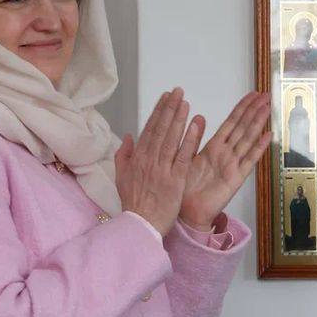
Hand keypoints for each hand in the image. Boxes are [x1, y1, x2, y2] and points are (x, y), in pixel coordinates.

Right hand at [115, 88, 203, 235]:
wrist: (140, 225)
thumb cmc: (133, 203)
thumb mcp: (122, 177)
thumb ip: (123, 155)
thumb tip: (128, 136)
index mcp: (137, 158)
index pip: (149, 128)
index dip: (158, 111)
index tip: (166, 97)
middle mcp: (149, 160)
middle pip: (160, 129)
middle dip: (169, 108)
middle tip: (178, 91)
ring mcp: (162, 169)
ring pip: (171, 138)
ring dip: (179, 118)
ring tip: (185, 102)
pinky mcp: (174, 180)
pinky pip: (182, 156)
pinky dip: (189, 140)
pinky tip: (195, 126)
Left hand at [180, 92, 271, 230]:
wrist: (187, 211)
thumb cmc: (186, 187)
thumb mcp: (187, 156)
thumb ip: (194, 138)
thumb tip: (198, 116)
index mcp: (214, 148)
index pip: (231, 122)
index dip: (242, 108)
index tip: (252, 95)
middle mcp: (226, 154)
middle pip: (243, 128)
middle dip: (254, 111)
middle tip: (266, 95)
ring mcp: (233, 165)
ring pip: (248, 139)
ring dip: (258, 123)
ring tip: (268, 108)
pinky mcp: (236, 178)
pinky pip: (249, 160)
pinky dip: (259, 148)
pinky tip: (268, 136)